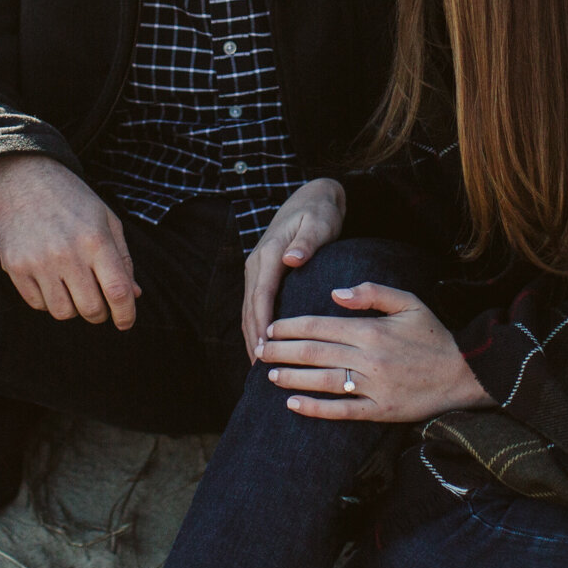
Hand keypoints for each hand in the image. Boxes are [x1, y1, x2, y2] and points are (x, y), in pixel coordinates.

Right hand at [0, 154, 139, 328]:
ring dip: (72, 307)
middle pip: (91, 309)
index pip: (117, 291)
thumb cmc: (71, 199)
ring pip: (63, 313)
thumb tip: (133, 296)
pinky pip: (37, 304)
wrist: (23, 177)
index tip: (126, 322)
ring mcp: (38, 262)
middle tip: (97, 303)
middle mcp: (67, 253)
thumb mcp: (106, 219)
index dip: (126, 314)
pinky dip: (48, 300)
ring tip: (72, 287)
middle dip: (99, 313)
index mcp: (95, 240)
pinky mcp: (15, 267)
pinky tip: (50, 280)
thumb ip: (122, 259)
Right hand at [242, 179, 345, 358]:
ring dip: (250, 336)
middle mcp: (257, 263)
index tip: (264, 350)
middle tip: (259, 370)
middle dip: (252, 339)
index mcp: (270, 254)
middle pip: (250, 308)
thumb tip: (291, 259)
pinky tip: (261, 347)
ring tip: (258, 367)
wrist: (310, 197)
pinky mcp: (261, 273)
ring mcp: (256, 269)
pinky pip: (254, 304)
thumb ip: (306, 242)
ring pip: (249, 309)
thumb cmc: (318, 213)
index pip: (262, 296)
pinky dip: (254, 326)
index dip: (261, 324)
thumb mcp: (318, 224)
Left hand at [257, 283, 492, 422]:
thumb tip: (336, 292)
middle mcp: (369, 358)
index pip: (321, 326)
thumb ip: (373, 292)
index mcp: (372, 330)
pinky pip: (342, 411)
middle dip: (283, 351)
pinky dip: (315, 408)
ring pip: (323, 381)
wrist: (465, 374)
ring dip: (293, 378)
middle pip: (315, 353)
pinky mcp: (381, 411)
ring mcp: (374, 387)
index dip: (291, 327)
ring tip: (269, 375)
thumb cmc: (434, 335)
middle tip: (259, 350)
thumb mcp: (409, 302)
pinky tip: (294, 404)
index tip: (271, 328)